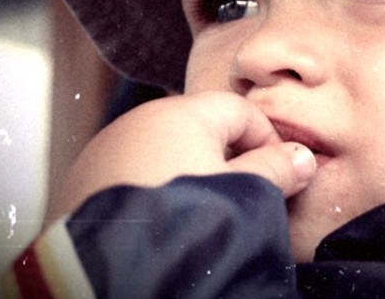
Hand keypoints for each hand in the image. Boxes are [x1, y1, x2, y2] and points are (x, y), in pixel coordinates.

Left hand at [47, 91, 316, 218]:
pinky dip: (156, 190)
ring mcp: (105, 151)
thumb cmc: (187, 224)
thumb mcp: (246, 195)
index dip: (270, 142)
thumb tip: (302, 157)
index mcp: (180, 113)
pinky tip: (164, 223)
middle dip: (229, 160)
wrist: (108, 274)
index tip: (282, 176)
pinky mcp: (82, 182)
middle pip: (201, 129)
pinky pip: (134, 174)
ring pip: (165, 152)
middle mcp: (137, 121)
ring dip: (191, 176)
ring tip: (202, 216)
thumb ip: (277, 169)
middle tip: (245, 199)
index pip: (241, 110)